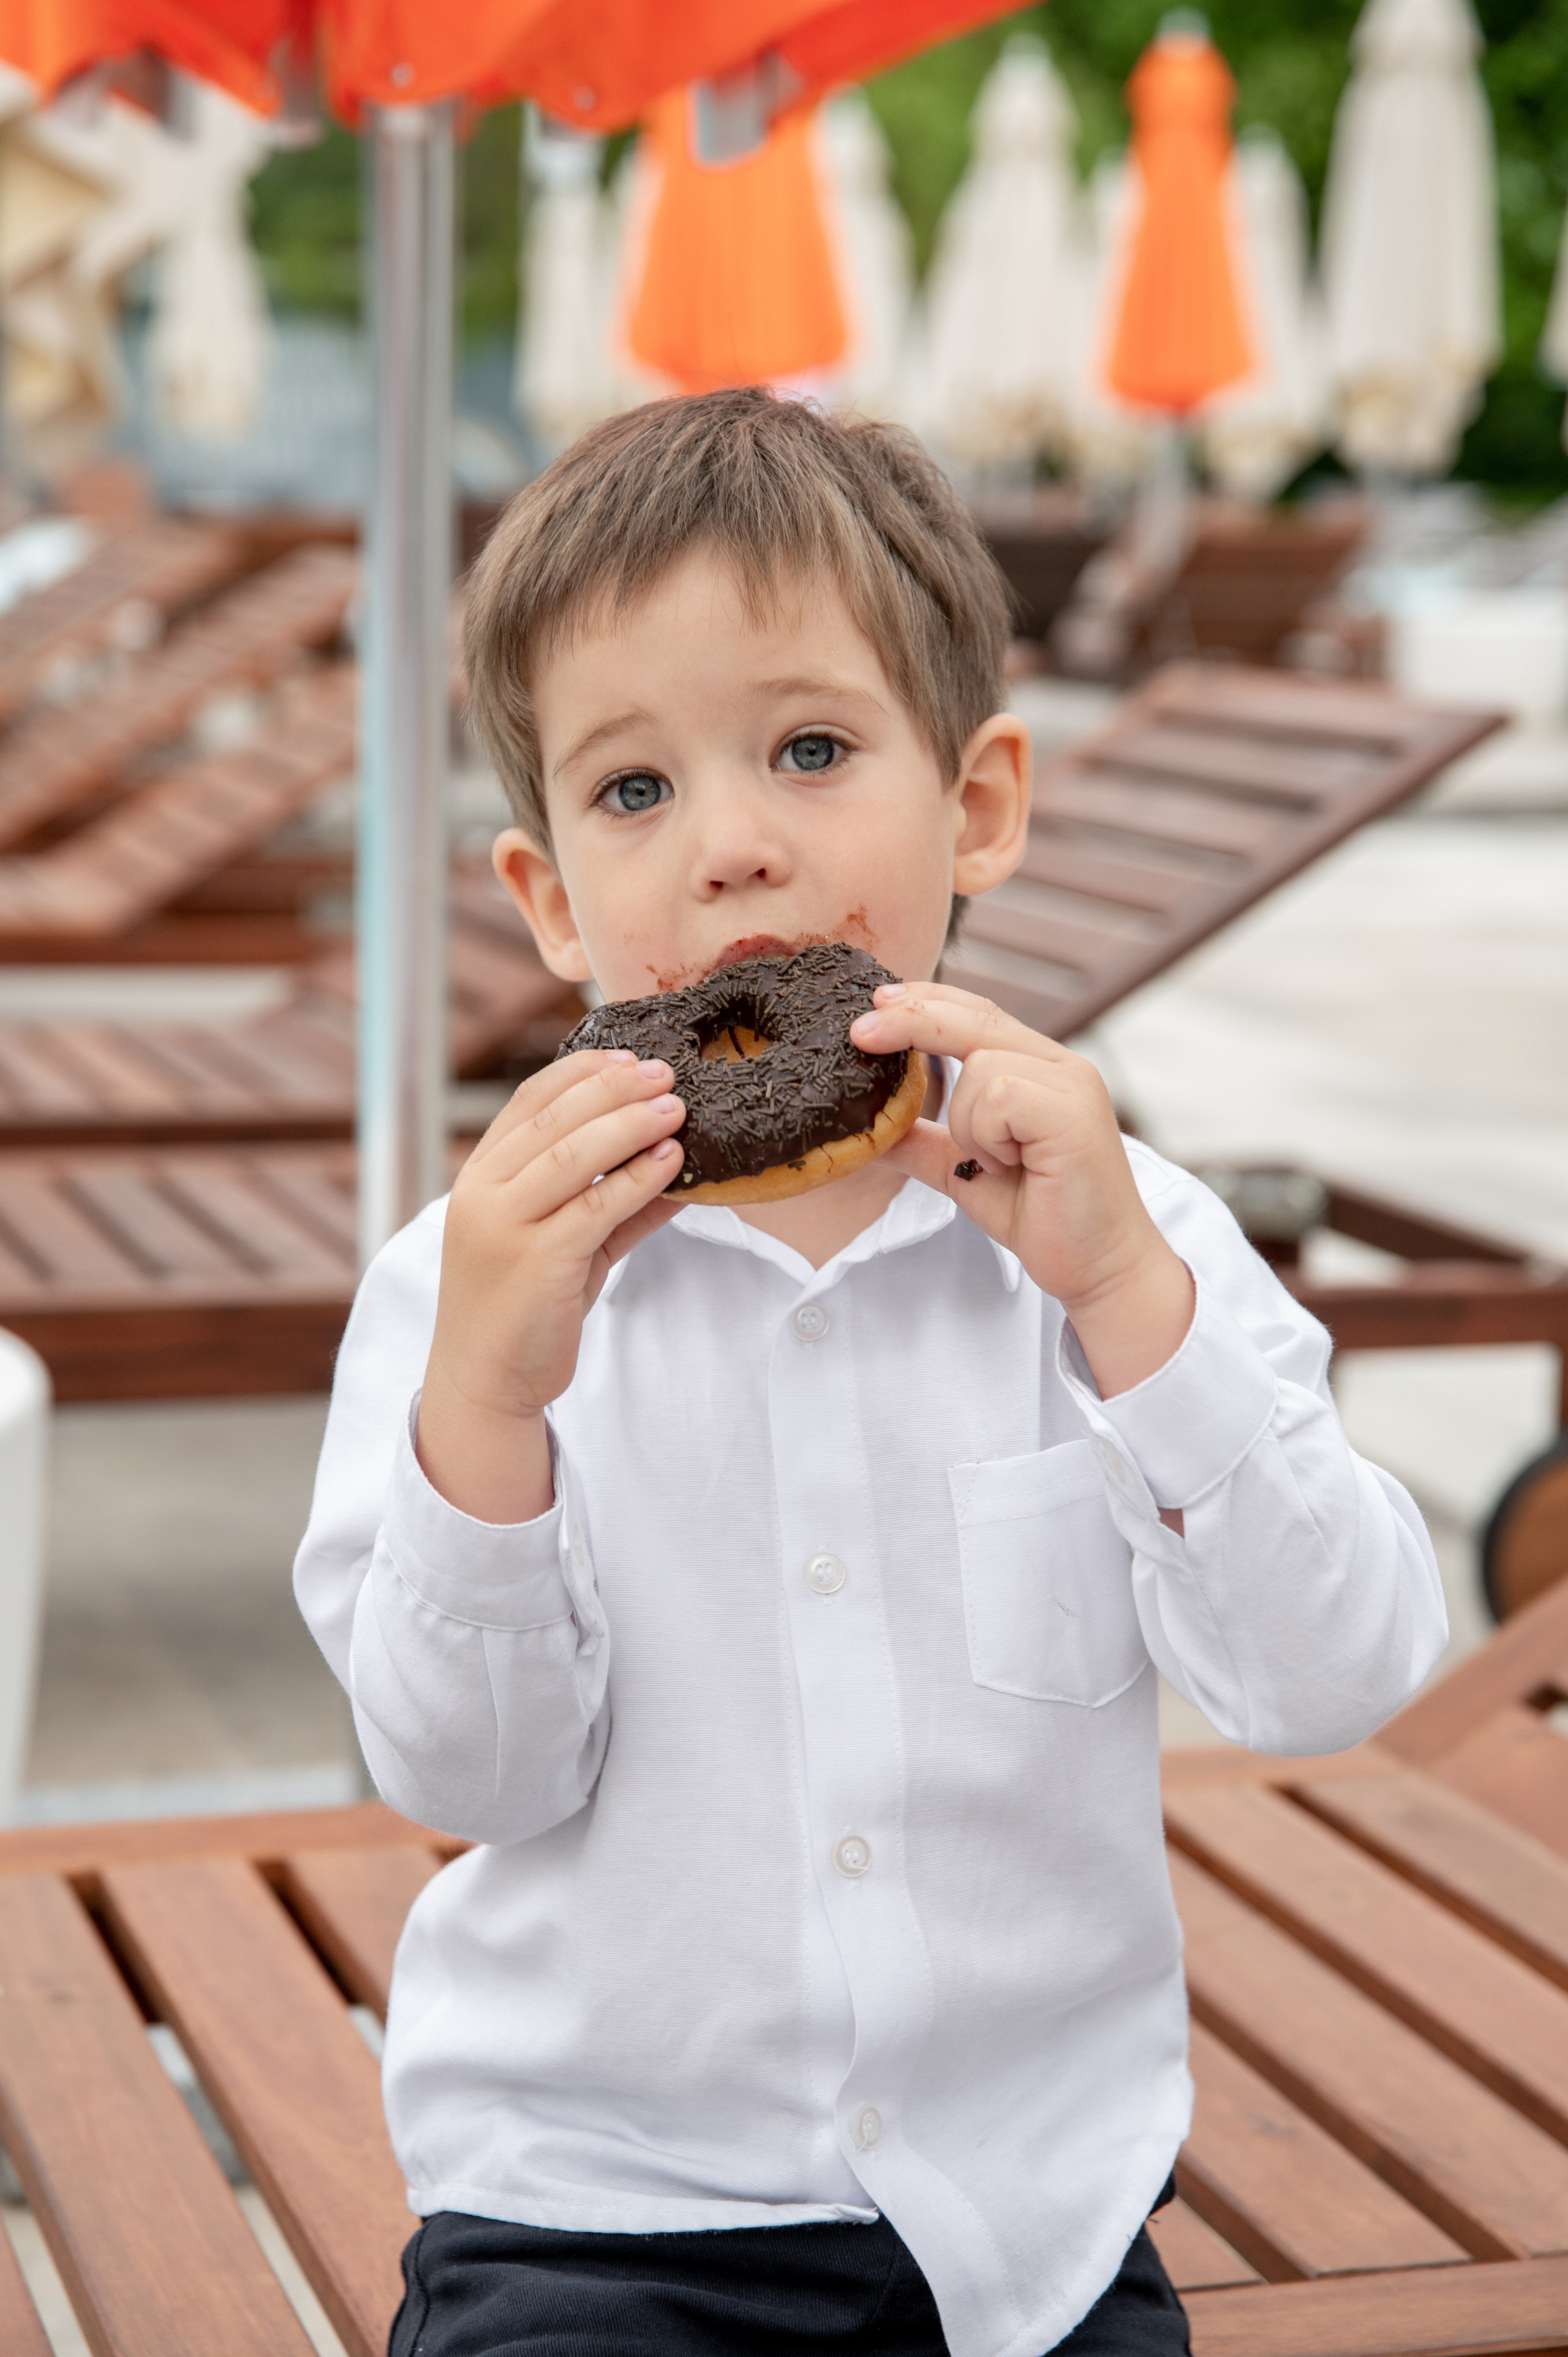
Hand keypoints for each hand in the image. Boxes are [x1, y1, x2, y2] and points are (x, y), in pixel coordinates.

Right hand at [417, 1050, 684, 1521]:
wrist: (484, 1382)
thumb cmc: (526, 1309)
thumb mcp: (563, 1243)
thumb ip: (608, 1202)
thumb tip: (672, 1163)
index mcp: (480, 1176)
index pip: (529, 1100)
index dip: (582, 1071)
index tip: (629, 1056)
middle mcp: (483, 1193)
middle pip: (554, 1118)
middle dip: (616, 1089)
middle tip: (667, 1073)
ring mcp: (504, 1226)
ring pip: (573, 1155)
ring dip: (631, 1124)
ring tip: (677, 1108)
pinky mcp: (534, 1263)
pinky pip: (594, 1208)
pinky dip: (636, 1180)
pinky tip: (670, 1163)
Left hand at [852, 983, 1192, 1398]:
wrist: (1098, 1269)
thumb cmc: (1043, 1218)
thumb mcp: (964, 1171)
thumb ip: (923, 1144)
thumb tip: (866, 1134)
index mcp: (1040, 1070)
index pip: (977, 1014)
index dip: (924, 1002)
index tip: (873, 1006)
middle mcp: (1062, 1067)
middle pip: (975, 1017)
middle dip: (912, 1019)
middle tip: (860, 1034)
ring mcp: (1072, 1085)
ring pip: (980, 1066)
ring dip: (968, 1124)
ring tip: (998, 1163)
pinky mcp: (1073, 1112)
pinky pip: (999, 1095)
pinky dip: (987, 1134)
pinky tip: (1010, 1165)